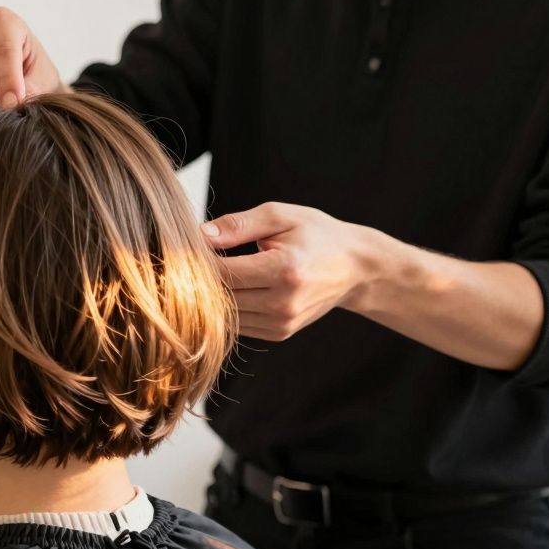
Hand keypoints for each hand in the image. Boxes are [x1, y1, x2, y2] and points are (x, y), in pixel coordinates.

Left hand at [202, 202, 376, 340]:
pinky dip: (230, 308)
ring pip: (225, 314)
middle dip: (203, 279)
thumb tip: (201, 236)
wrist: (355, 267)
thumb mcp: (281, 216)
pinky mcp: (279, 333)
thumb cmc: (318, 236)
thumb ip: (238, 224)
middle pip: (221, 296)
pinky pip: (238, 325)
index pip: (223, 272)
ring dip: (214, 296)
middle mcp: (284, 302)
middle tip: (199, 259)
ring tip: (220, 272)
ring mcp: (282, 322)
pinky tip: (237, 288)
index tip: (193, 247)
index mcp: (285, 269)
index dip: (200, 260)